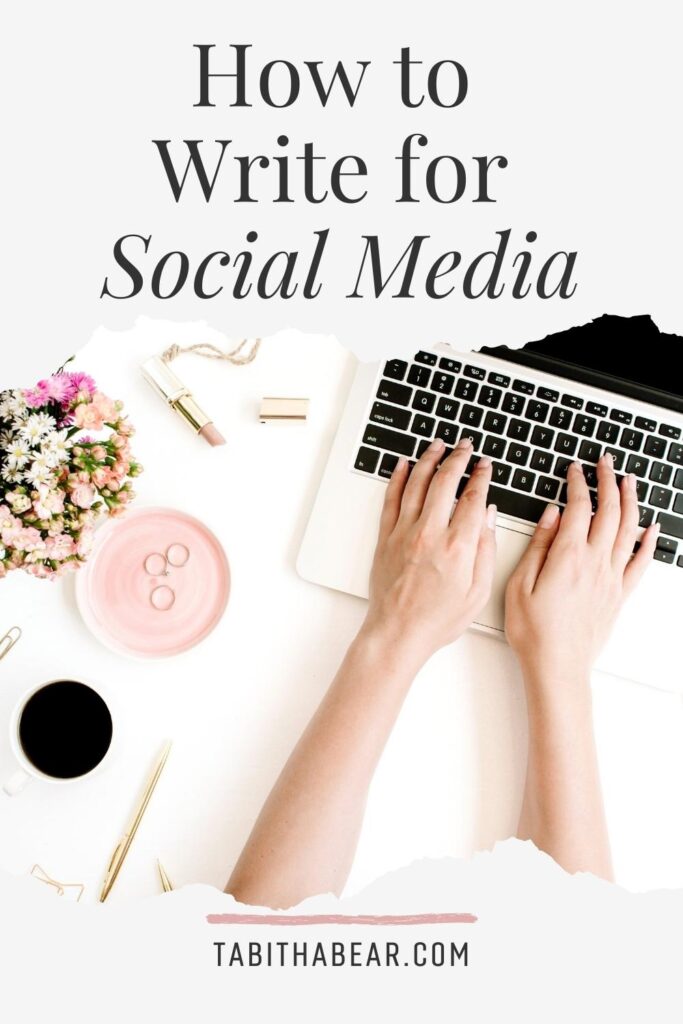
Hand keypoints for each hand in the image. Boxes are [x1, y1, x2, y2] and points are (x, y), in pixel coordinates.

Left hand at [362, 436, 496, 666]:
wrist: (398, 633)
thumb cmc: (438, 619)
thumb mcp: (479, 592)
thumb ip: (486, 550)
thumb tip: (488, 517)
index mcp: (458, 546)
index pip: (472, 497)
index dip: (481, 476)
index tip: (485, 465)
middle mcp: (430, 533)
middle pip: (445, 481)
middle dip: (458, 458)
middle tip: (465, 446)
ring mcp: (405, 533)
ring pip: (416, 483)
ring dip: (429, 459)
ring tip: (438, 445)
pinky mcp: (386, 538)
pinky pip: (391, 499)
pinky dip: (397, 478)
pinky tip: (403, 465)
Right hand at [505, 455, 658, 689]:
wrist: (558, 666)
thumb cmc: (534, 631)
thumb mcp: (520, 584)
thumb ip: (539, 546)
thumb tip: (552, 516)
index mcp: (568, 557)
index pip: (579, 508)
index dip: (577, 484)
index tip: (574, 470)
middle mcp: (595, 564)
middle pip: (609, 511)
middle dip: (608, 482)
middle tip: (605, 464)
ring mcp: (611, 579)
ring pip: (628, 530)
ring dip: (630, 501)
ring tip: (628, 482)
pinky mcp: (619, 595)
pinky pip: (640, 563)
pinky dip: (648, 542)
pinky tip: (651, 529)